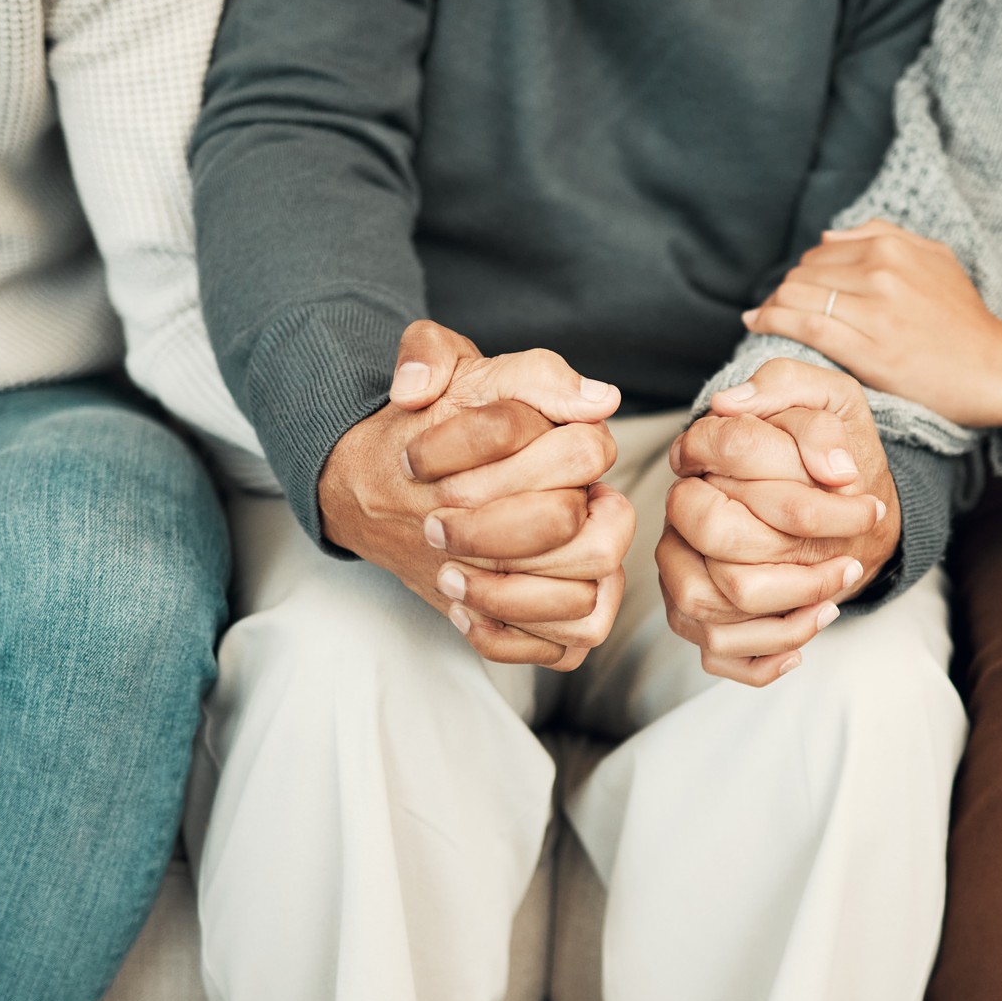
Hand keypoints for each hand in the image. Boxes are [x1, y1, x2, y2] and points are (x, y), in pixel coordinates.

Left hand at [320, 321, 631, 669]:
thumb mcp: (438, 366)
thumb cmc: (434, 422)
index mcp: (582, 445)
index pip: (583, 455)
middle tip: (433, 528)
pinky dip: (508, 636)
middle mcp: (600, 510)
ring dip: (506, 595)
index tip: (419, 464)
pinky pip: (564, 648)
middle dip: (499, 536)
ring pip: (584, 603)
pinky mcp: (567, 620)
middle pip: (590, 540)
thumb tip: (570, 392)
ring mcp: (592, 571)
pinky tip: (460, 611)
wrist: (400, 480)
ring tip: (445, 575)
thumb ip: (459, 353)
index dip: (499, 463)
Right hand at [658, 359, 897, 685]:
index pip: (730, 453)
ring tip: (835, 598)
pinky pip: (718, 653)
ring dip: (788, 612)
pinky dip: (767, 656)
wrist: (848, 503)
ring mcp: (681, 570)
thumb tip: (733, 404)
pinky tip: (804, 640)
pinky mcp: (697, 618)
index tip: (858, 491)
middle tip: (852, 559)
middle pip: (719, 536)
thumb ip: (789, 385)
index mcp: (702, 452)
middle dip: (798, 553)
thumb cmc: (836, 453)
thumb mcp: (831, 399)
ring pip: (713, 604)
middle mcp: (680, 513)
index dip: (803, 481)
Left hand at [741, 218, 1001, 427]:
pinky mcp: (868, 349)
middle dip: (782, 290)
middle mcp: (881, 271)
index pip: (820, 253)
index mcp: (893, 247)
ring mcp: (874, 310)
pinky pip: (804, 326)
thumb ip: (884, 236)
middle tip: (773, 308)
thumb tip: (827, 236)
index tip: (790, 290)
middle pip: (803, 273)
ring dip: (771, 306)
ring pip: (798, 296)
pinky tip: (756, 324)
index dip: (799, 273)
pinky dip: (771, 321)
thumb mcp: (935, 258)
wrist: (993, 368)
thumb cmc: (963, 318)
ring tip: (763, 318)